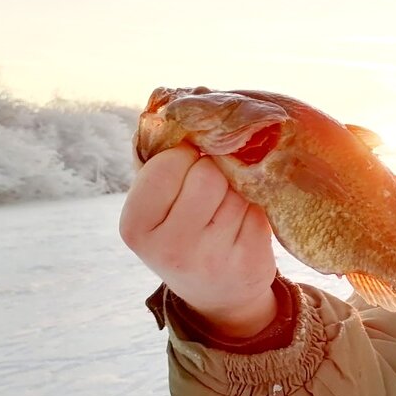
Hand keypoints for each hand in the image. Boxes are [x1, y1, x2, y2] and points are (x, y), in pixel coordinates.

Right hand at [120, 144, 277, 336]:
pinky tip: (243, 225)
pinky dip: (255, 208)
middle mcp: (171, 247)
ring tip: (225, 211)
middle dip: (214, 172)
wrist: (216, 294)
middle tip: (210, 191)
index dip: (185, 157)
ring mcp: (213, 257)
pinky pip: (259, 208)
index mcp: (135, 225)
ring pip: (238, 188)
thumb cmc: (182, 233)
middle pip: (208, 173)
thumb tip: (182, 101)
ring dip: (237, 190)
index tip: (186, 169)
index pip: (169, 162)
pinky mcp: (249, 260)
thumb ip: (158, 161)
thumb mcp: (155, 206)